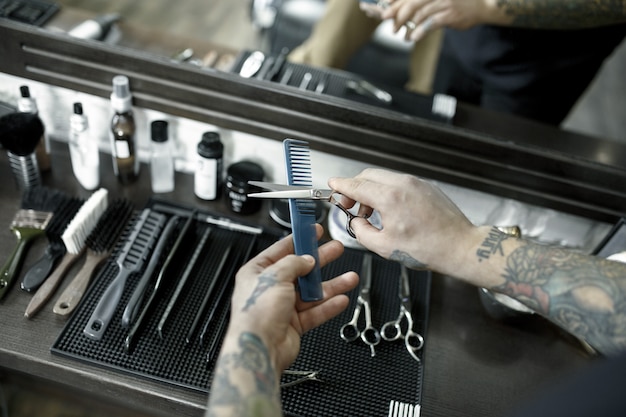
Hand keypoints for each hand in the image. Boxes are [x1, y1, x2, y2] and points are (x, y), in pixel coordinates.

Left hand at [227, 225, 358, 372]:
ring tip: (350, 278)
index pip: (281, 251)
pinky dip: (329, 305)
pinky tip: (341, 299)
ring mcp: (283, 307)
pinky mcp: (294, 324)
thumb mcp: (274, 276)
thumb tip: (306, 259)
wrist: (259, 349)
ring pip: (312, 292)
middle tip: (335, 249)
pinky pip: (315, 311)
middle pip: (300, 270)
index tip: (312, 232)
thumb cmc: (256, 315)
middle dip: (320, 260)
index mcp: (258, 273)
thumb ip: (294, 264)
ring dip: (332, 285)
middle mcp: (270, 289)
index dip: (298, 239)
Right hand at [329, 168, 475, 271]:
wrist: (459, 247)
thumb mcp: (385, 247)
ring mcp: (417, 183)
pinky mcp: (426, 187)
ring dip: (371, 190)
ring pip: (384, 177)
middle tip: (349, 205)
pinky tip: (389, 210)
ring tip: (371, 212)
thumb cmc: (428, 249)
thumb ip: (362, 232)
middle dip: (354, 188)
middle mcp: (403, 184)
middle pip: (368, 175)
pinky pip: (399, 182)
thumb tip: (357, 223)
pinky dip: (387, 191)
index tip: (332, 185)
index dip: (340, 185)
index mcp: (390, 198)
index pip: (356, 185)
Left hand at [381, 0, 495, 40]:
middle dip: (398, 15)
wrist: (481, 5)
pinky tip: (414, 37)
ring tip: (404, 36)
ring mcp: (444, 2)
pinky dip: (421, 31)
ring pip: (420, 14)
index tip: (383, 10)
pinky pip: (431, 23)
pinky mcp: (450, 14)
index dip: (394, 2)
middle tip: (391, 25)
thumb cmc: (456, 2)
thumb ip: (421, 3)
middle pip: (411, 3)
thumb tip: (398, 11)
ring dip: (409, 26)